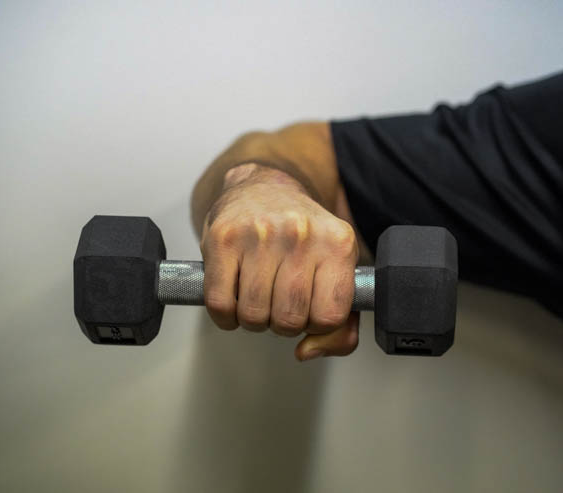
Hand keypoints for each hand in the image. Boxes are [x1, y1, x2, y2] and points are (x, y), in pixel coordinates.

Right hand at [200, 163, 359, 360]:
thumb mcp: (336, 269)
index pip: (330, 317)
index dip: (316, 325)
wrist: (264, 187)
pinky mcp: (223, 238)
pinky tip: (234, 298)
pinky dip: (225, 315)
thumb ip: (341, 325)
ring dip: (253, 319)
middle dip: (282, 324)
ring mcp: (260, 234)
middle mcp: (301, 234)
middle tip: (279, 303)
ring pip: (254, 316)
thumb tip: (307, 351)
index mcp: (338, 243)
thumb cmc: (302, 236)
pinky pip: (220, 304)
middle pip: (290, 320)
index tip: (308, 311)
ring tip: (258, 297)